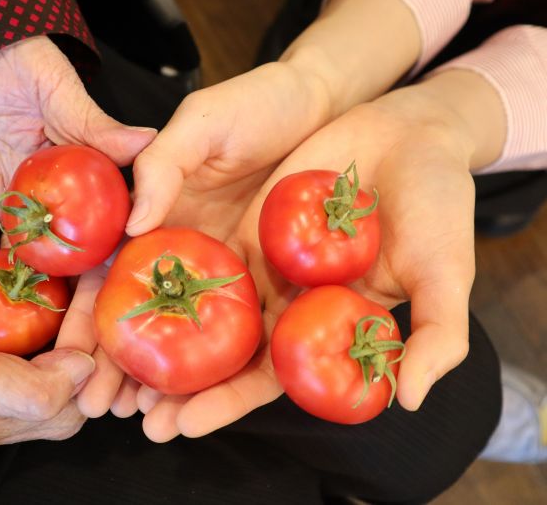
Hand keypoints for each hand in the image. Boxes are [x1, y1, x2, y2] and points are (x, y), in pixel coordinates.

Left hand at [0, 36, 155, 333]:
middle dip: (40, 321)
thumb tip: (148, 143)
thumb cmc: (16, 65)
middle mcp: (29, 210)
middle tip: (43, 368)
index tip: (100, 336)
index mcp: (65, 191)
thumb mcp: (59, 94)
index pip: (85, 252)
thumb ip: (95, 127)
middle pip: (38, 274)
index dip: (92, 293)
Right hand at [55, 62, 331, 432]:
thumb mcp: (199, 124)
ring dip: (167, 382)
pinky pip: (248, 332)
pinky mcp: (271, 283)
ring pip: (190, 338)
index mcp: (156, 220)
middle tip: (100, 410)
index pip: (108, 277)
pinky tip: (209, 403)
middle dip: (119, 367)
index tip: (70, 362)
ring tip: (149, 422)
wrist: (320, 105)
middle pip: (145, 320)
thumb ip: (160, 166)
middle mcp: (186, 255)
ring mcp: (229, 274)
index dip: (87, 320)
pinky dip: (228, 370)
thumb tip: (130, 222)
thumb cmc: (254, 104)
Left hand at [90, 70, 496, 441]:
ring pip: (198, 303)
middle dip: (177, 384)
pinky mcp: (243, 220)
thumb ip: (435, 335)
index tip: (186, 426)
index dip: (229, 404)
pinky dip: (164, 268)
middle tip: (131, 411)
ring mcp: (260, 259)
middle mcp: (285, 298)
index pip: (270, 378)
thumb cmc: (440, 201)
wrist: (415, 130)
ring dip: (157, 334)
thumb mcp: (446, 268)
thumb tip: (407, 400)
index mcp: (324, 325)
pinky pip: (197, 245)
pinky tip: (125, 286)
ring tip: (111, 363)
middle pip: (221, 351)